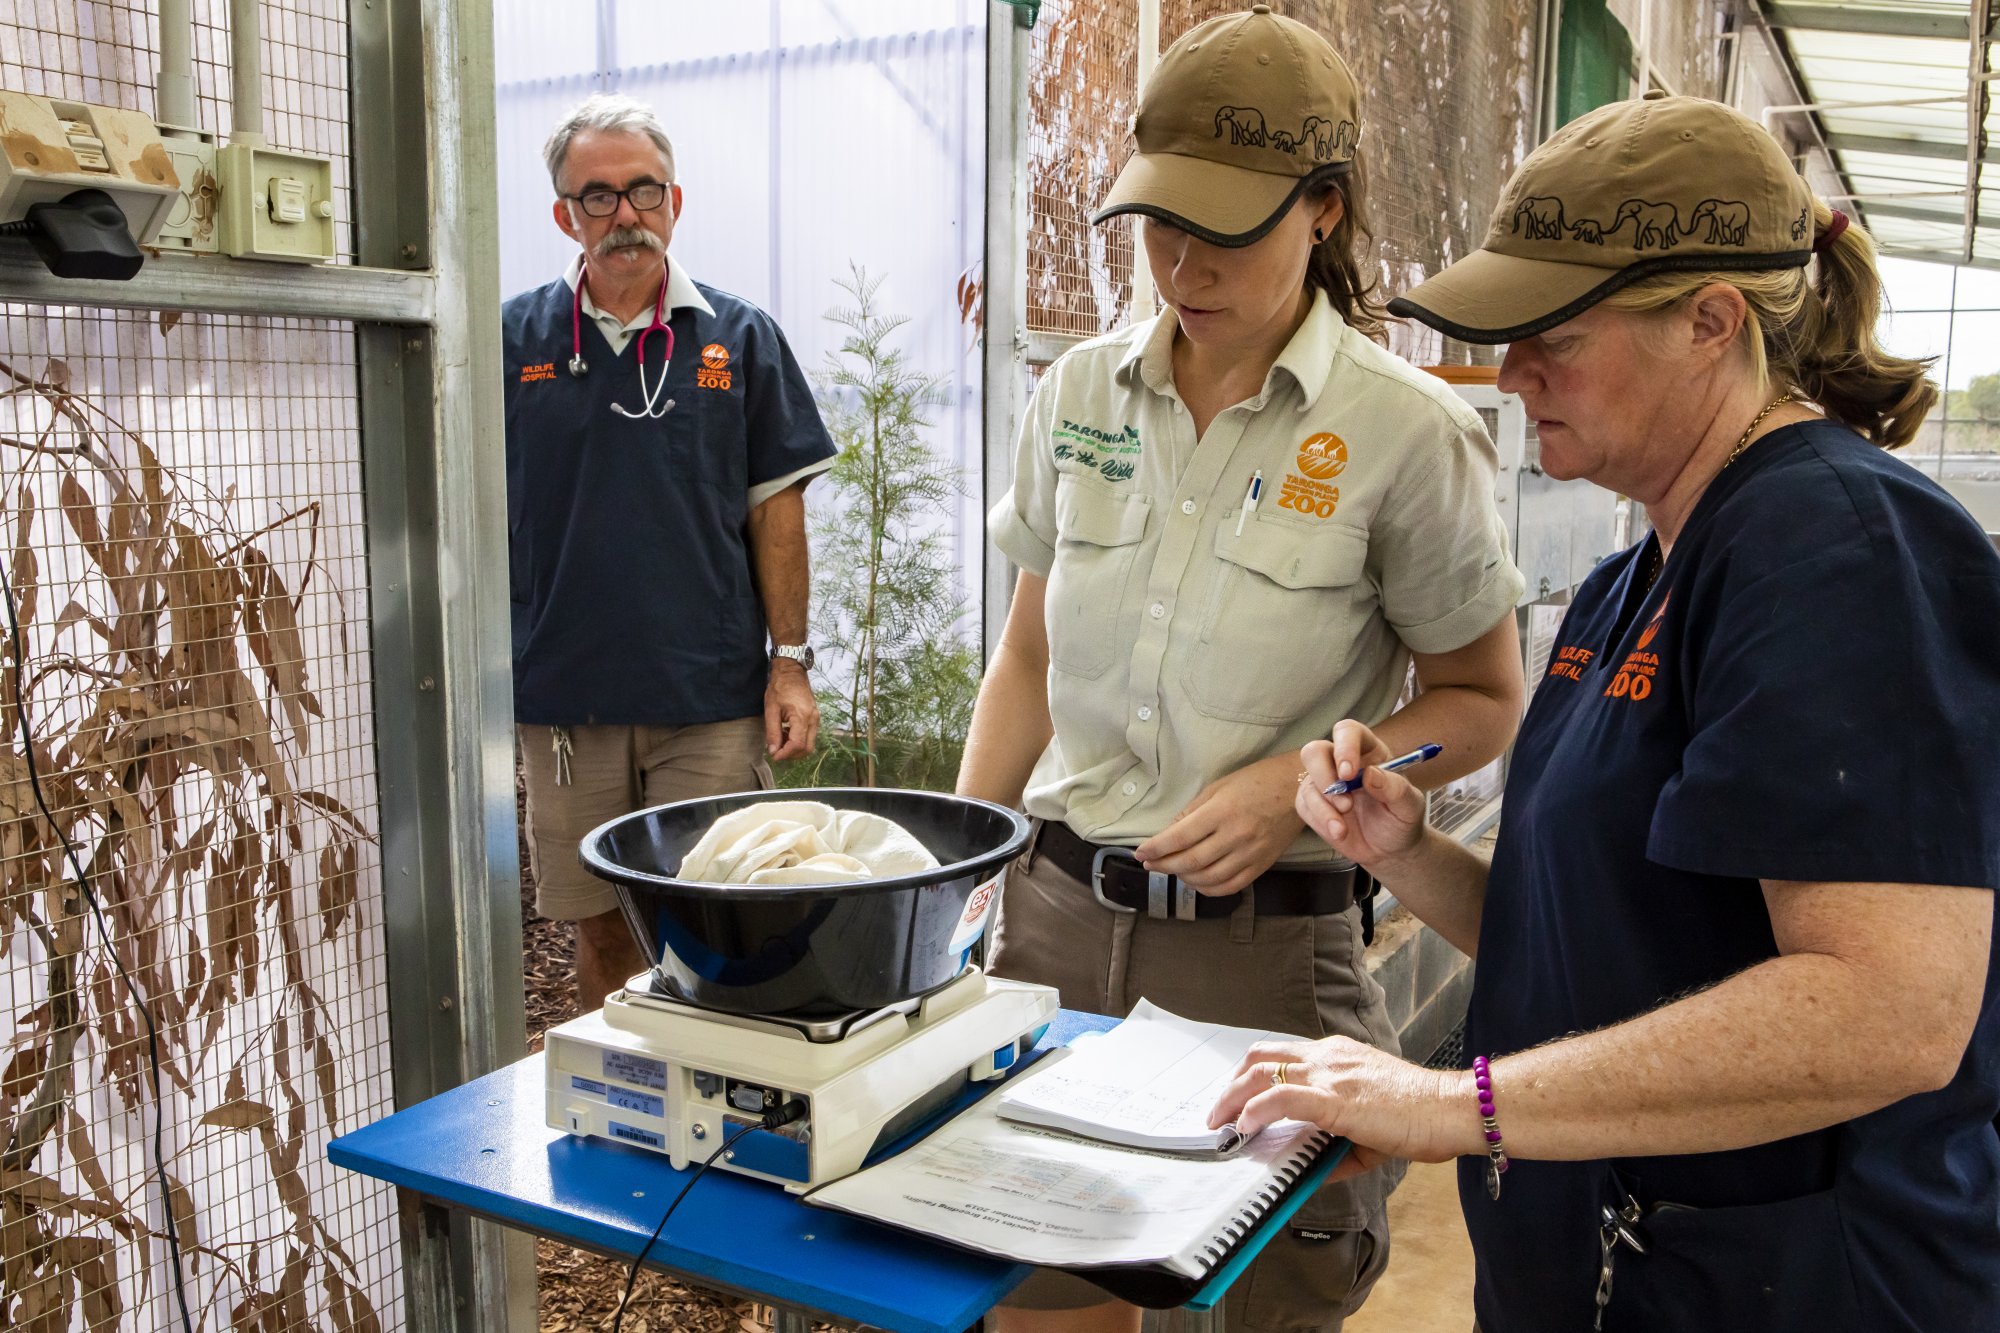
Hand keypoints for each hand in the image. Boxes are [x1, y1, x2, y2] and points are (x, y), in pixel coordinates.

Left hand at [764, 663, 819, 760]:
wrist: (791, 672)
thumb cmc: (780, 688)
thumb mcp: (771, 710)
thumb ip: (772, 732)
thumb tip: (773, 751)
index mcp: (802, 716)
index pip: (797, 744)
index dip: (785, 754)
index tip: (774, 756)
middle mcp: (813, 719)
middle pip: (807, 748)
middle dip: (791, 754)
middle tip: (776, 751)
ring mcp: (816, 719)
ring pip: (809, 744)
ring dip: (794, 747)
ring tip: (780, 739)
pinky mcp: (814, 717)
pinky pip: (809, 735)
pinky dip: (798, 740)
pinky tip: (786, 732)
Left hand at [1133, 755, 1302, 894]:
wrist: (1299, 788)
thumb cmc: (1257, 781)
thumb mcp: (1218, 787)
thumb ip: (1192, 812)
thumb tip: (1168, 833)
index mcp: (1222, 811)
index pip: (1180, 837)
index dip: (1156, 848)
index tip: (1141, 852)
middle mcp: (1236, 835)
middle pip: (1191, 861)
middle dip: (1164, 865)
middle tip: (1150, 864)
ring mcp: (1251, 853)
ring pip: (1209, 878)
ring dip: (1184, 879)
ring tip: (1172, 870)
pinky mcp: (1262, 865)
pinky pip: (1231, 886)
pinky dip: (1209, 889)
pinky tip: (1197, 881)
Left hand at [1207, 1036, 1471, 1173]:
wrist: (1451, 1109)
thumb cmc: (1421, 1116)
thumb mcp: (1370, 1128)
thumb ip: (1336, 1145)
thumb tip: (1309, 1170)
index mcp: (1337, 1055)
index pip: (1282, 1055)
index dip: (1253, 1075)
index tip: (1237, 1099)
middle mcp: (1328, 1056)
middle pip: (1261, 1056)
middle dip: (1232, 1084)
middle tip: (1219, 1113)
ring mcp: (1330, 1073)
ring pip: (1263, 1073)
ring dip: (1233, 1098)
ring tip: (1221, 1123)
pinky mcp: (1334, 1097)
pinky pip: (1281, 1098)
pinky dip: (1256, 1111)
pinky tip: (1246, 1128)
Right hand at [1296, 721, 1427, 870]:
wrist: (1390, 850)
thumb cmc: (1402, 820)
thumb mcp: (1410, 806)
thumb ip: (1396, 788)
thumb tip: (1370, 773)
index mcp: (1368, 751)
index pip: (1348, 732)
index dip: (1344, 747)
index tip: (1348, 774)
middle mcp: (1341, 762)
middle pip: (1314, 751)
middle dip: (1323, 776)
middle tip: (1345, 803)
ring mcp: (1324, 782)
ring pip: (1307, 783)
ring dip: (1323, 808)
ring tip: (1344, 828)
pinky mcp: (1313, 804)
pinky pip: (1304, 806)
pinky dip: (1320, 821)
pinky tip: (1339, 832)